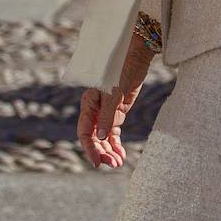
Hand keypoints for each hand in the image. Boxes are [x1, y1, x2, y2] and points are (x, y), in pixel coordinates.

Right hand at [76, 39, 152, 169]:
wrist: (136, 56)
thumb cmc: (122, 70)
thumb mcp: (115, 93)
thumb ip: (107, 115)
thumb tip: (100, 138)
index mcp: (88, 104)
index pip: (84, 132)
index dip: (89, 148)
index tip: (97, 162)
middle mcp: (94, 110)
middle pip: (94, 138)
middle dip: (102, 152)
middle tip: (113, 165)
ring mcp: (105, 112)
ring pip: (103, 138)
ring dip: (109, 151)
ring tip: (118, 163)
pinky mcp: (117, 112)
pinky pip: (113, 133)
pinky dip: (116, 144)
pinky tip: (121, 155)